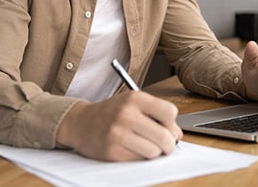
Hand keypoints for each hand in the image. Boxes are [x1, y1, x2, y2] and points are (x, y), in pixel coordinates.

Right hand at [56, 91, 181, 160]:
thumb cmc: (112, 113)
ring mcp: (118, 133)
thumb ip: (157, 115)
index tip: (166, 126)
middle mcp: (126, 114)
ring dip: (153, 152)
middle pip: (165, 136)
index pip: (170, 112)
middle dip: (168, 144)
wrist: (80, 122)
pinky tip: (131, 148)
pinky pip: (139, 160)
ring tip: (144, 145)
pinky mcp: (112, 151)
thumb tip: (177, 135)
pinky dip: (139, 157)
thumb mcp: (133, 104)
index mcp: (135, 98)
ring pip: (154, 151)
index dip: (171, 123)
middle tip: (164, 144)